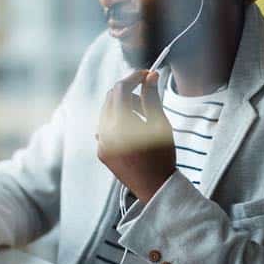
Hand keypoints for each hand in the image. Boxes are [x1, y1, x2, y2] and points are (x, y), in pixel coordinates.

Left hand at [96, 70, 175, 202]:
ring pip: (107, 112)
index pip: (121, 89)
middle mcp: (106, 132)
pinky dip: (117, 123)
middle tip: (148, 97)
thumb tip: (151, 76)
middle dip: (129, 92)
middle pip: (111, 98)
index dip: (134, 78)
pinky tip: (134, 131)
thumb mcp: (160, 124)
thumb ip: (152, 98)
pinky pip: (105, 128)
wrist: (155, 188)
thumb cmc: (162, 157)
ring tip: (143, 117)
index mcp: (121, 124)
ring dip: (123, 107)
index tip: (147, 75)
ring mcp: (101, 143)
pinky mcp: (101, 151)